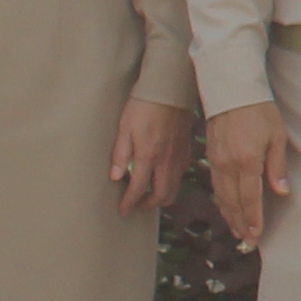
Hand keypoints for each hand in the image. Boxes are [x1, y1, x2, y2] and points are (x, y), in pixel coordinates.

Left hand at [110, 99, 189, 214]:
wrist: (169, 89)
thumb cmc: (144, 105)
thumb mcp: (124, 127)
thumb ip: (120, 154)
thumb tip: (115, 177)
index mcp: (148, 156)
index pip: (139, 189)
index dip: (129, 203)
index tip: (123, 211)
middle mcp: (166, 160)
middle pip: (161, 195)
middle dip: (148, 205)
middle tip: (136, 205)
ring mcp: (178, 156)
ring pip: (174, 188)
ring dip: (161, 196)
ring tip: (149, 194)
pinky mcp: (186, 149)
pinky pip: (181, 174)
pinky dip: (172, 182)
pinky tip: (162, 175)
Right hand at [206, 101, 288, 247]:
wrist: (231, 90)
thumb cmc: (259, 110)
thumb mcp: (277, 136)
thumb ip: (277, 166)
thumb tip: (281, 192)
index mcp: (247, 161)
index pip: (250, 198)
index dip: (254, 219)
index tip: (257, 235)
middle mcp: (228, 165)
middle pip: (233, 202)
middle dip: (241, 224)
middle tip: (248, 242)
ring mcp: (216, 161)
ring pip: (222, 197)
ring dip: (230, 216)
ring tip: (238, 232)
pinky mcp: (210, 156)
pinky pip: (216, 186)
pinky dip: (221, 202)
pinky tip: (227, 209)